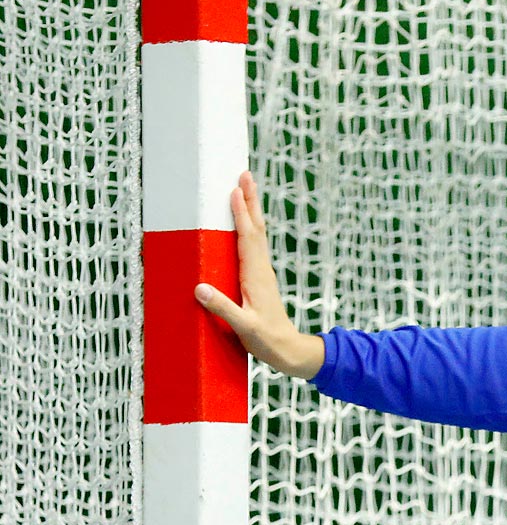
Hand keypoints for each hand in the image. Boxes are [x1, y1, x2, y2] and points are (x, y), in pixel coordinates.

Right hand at [193, 171, 323, 378]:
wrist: (289, 350)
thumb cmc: (267, 340)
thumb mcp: (244, 326)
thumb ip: (223, 308)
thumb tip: (199, 288)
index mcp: (256, 276)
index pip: (248, 238)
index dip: (241, 215)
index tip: (235, 191)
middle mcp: (261, 269)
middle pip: (256, 228)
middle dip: (250, 201)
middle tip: (246, 174)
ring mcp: (262, 272)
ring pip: (256, 234)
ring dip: (251, 210)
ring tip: (245, 189)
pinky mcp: (260, 279)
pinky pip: (254, 246)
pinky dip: (249, 228)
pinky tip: (246, 224)